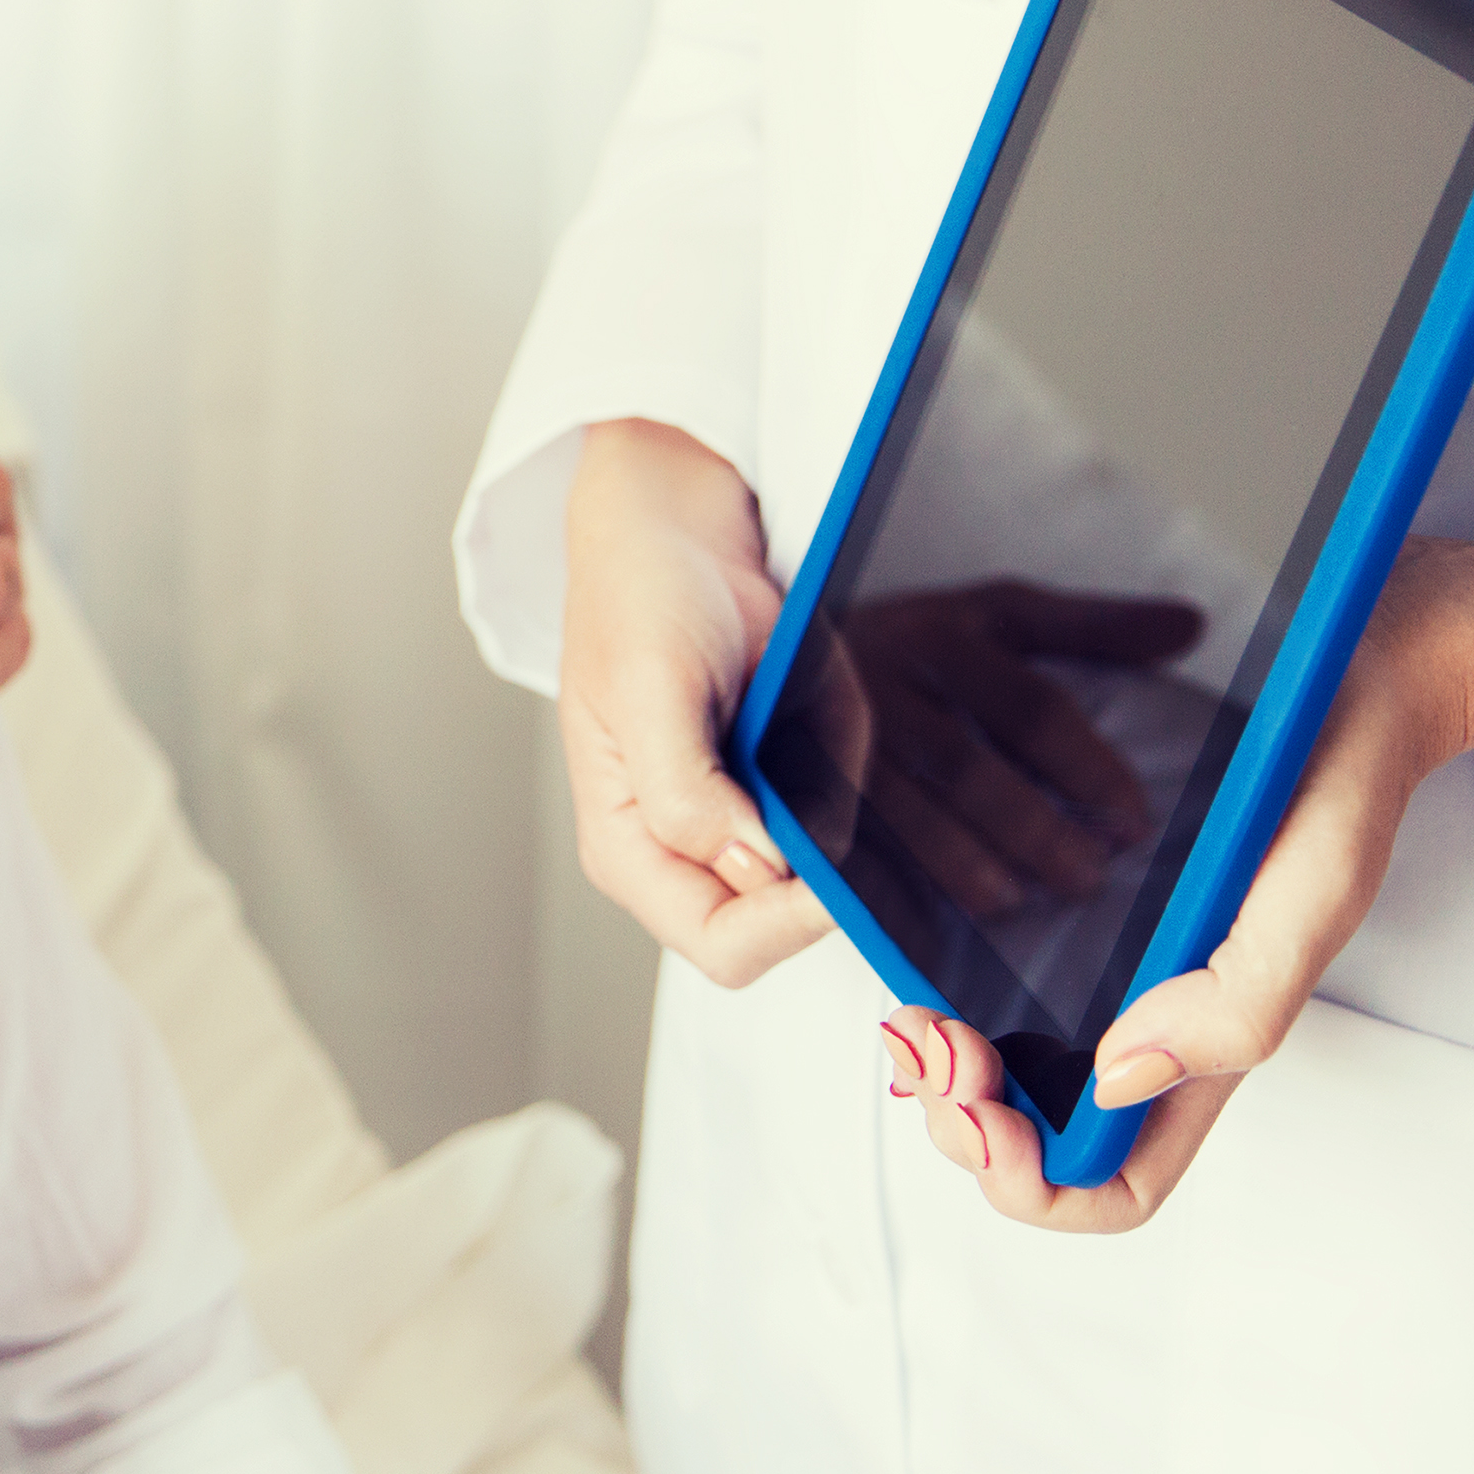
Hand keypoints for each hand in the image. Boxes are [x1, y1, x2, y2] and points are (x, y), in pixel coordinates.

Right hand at [555, 418, 833, 986]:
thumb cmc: (639, 598)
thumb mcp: (650, 688)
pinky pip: (842, 799)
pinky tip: (803, 689)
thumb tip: (751, 870)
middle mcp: (685, 851)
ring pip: (828, 858)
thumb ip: (685, 794)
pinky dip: (842, 745)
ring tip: (788, 695)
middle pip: (786, 922)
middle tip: (810, 750)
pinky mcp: (777, 786)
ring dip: (831, 776)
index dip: (787, 923)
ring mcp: (737, 821)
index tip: (831, 872)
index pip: (724, 945)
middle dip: (818, 840)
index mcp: (630, 847)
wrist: (672, 529)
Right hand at [824, 579, 1203, 915]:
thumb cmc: (910, 640)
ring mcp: (832, 736)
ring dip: (963, 865)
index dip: (1087, 768)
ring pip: (905, 811)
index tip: (1135, 820)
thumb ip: (1089, 626)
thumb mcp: (995, 613)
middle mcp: (884, 685)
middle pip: (968, 766)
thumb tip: (1191, 626)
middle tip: (1088, 878)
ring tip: (1015, 904)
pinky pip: (843, 844)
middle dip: (1033, 829)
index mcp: (941, 636)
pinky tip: (925, 929)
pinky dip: (885, 891)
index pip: (1029, 708)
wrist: (775, 634)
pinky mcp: (795, 784)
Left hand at [877, 536, 1473, 1230]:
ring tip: (916, 1018)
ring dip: (947, 1071)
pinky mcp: (1090, 905)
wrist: (1354, 663)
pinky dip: (951, 996)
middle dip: (965, 1123)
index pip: (1113, 1186)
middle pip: (1038, 1142)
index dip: (1034, 1181)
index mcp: (1203, 1048)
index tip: (981, 1111)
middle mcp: (1150, 1025)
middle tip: (925, 1053)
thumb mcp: (1313, 895)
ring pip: (1009, 1076)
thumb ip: (1242, 1004)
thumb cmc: (1339, 781)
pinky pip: (1002, 983)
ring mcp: (1117, 972)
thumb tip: (1115, 1082)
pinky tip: (919, 956)